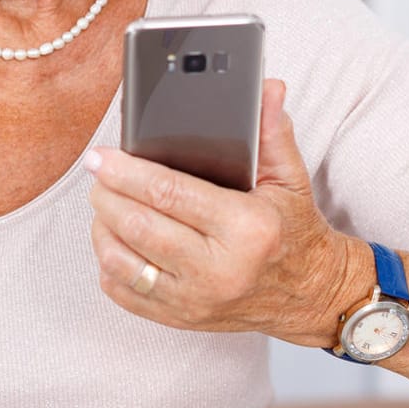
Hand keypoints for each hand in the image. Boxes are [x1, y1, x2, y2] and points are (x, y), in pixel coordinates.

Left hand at [86, 79, 358, 346]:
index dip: (125, 172)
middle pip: (138, 226)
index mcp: (246, 228)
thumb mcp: (290, 179)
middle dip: (106, 195)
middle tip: (96, 173)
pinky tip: (113, 240)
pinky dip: (109, 264)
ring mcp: (198, 300)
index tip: (100, 156)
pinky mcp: (183, 319)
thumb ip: (272, 132)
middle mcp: (220, 270)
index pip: (169, 193)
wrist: (312, 295)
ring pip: (123, 261)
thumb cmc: (293, 231)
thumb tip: (267, 88)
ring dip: (101, 228)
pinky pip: (125, 293)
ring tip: (103, 203)